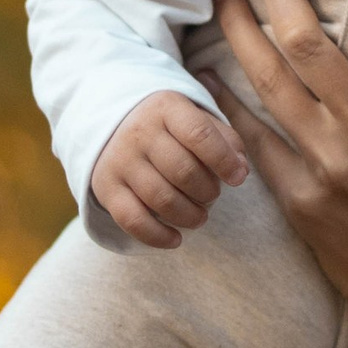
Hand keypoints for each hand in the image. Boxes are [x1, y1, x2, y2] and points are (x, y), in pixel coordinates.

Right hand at [89, 88, 250, 249]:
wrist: (114, 126)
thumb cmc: (170, 128)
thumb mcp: (197, 118)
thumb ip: (225, 140)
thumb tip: (241, 170)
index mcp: (166, 108)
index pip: (199, 134)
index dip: (224, 160)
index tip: (238, 178)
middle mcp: (139, 132)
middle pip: (183, 171)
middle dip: (208, 192)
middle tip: (212, 196)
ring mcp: (120, 161)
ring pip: (161, 199)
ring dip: (190, 216)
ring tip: (199, 217)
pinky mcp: (106, 188)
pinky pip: (133, 221)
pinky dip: (158, 236)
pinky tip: (176, 239)